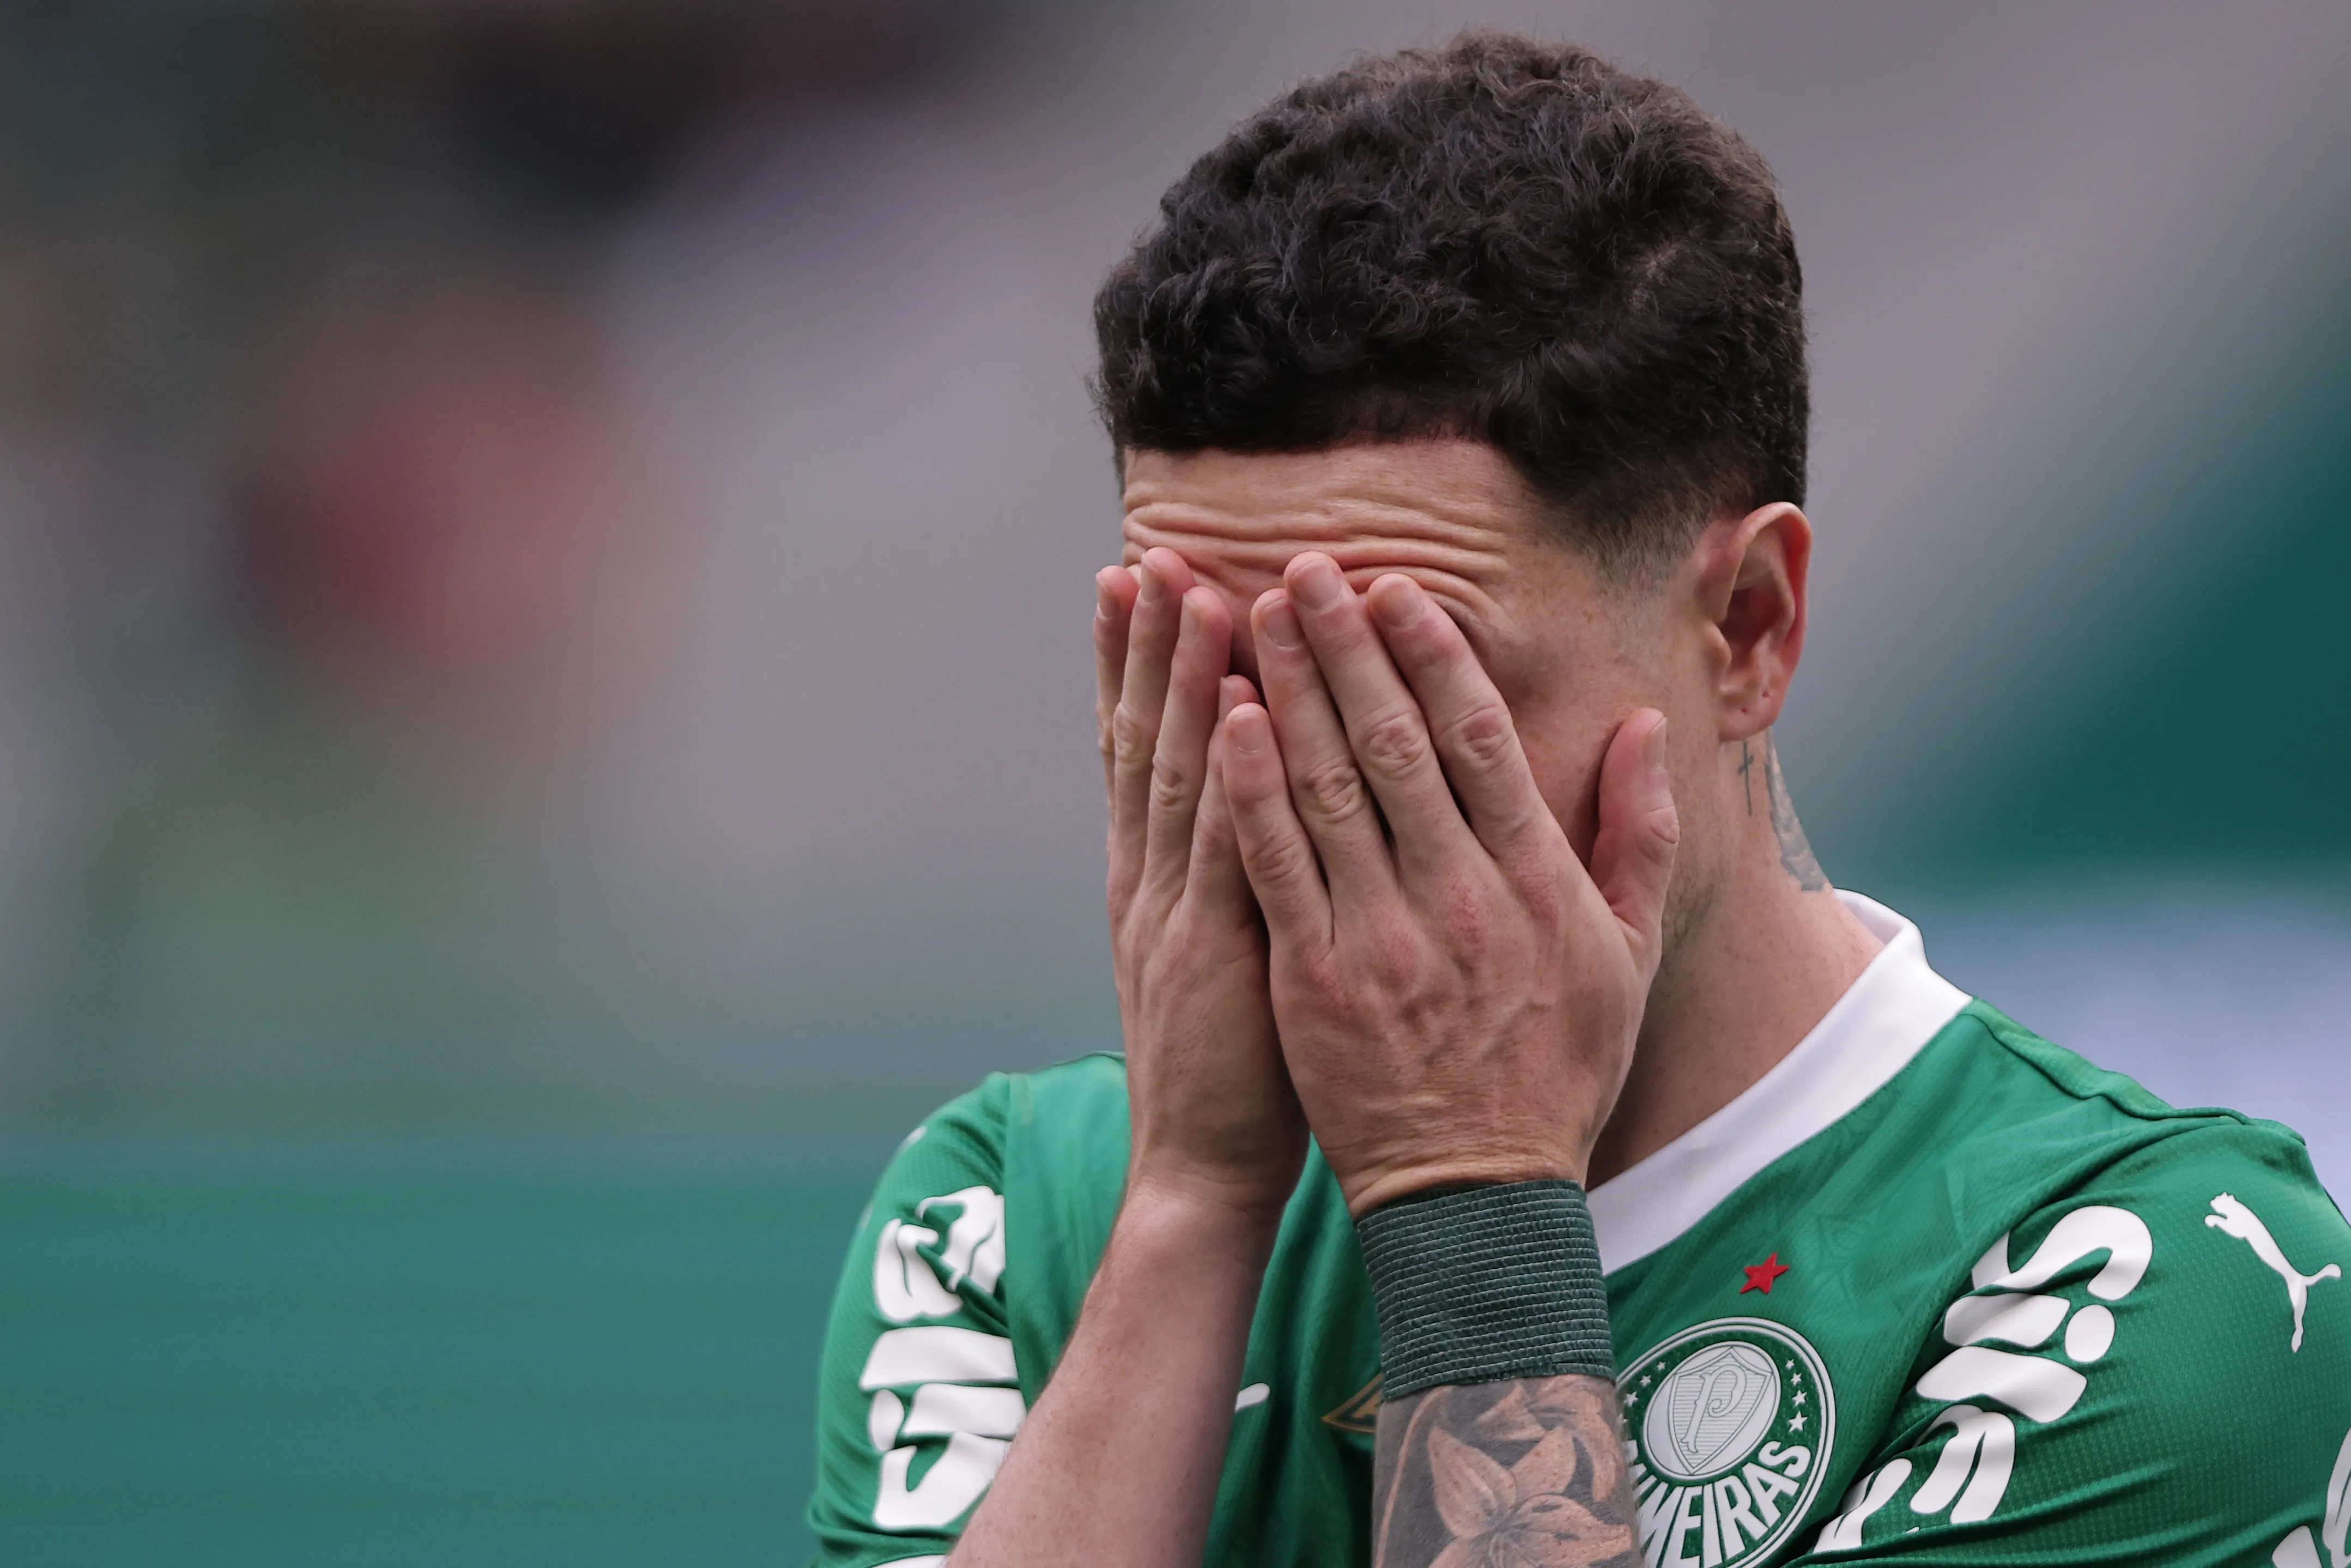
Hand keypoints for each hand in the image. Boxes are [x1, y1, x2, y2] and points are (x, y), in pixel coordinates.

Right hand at [1098, 548, 1306, 1224]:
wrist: (1201, 1170)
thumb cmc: (1238, 1067)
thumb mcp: (1222, 955)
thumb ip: (1232, 877)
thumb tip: (1260, 801)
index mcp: (1151, 883)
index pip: (1133, 752)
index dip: (1129, 666)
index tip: (1131, 579)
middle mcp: (1150, 882)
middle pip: (1142, 741)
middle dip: (1145, 645)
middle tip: (1148, 551)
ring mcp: (1175, 913)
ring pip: (1175, 775)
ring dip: (1180, 679)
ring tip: (1188, 589)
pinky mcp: (1218, 951)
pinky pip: (1224, 846)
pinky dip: (1227, 774)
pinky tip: (1236, 708)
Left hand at [1220, 553, 1677, 1214]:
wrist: (1478, 1196)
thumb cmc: (1556, 1069)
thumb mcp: (1629, 955)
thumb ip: (1637, 835)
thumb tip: (1642, 726)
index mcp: (1533, 880)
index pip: (1477, 737)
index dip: (1431, 652)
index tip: (1395, 585)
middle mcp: (1458, 895)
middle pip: (1394, 742)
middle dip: (1346, 646)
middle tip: (1305, 566)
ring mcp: (1381, 937)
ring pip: (1327, 788)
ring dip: (1288, 692)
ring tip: (1254, 613)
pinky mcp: (1312, 979)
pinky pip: (1276, 865)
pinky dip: (1250, 788)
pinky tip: (1224, 721)